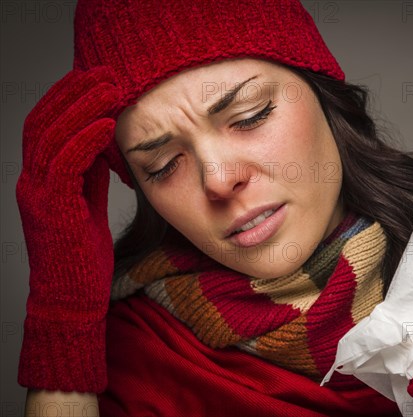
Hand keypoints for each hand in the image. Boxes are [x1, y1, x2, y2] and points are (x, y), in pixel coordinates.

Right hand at [17, 67, 120, 391]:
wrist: (71, 297)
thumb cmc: (82, 252)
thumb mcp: (88, 203)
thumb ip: (90, 174)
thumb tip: (106, 142)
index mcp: (41, 179)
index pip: (47, 125)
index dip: (68, 98)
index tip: (96, 79)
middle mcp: (32, 182)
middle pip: (43, 122)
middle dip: (73, 93)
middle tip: (104, 72)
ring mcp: (37, 196)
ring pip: (50, 138)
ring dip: (80, 108)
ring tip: (109, 88)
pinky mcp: (50, 211)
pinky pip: (63, 166)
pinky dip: (84, 141)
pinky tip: (105, 124)